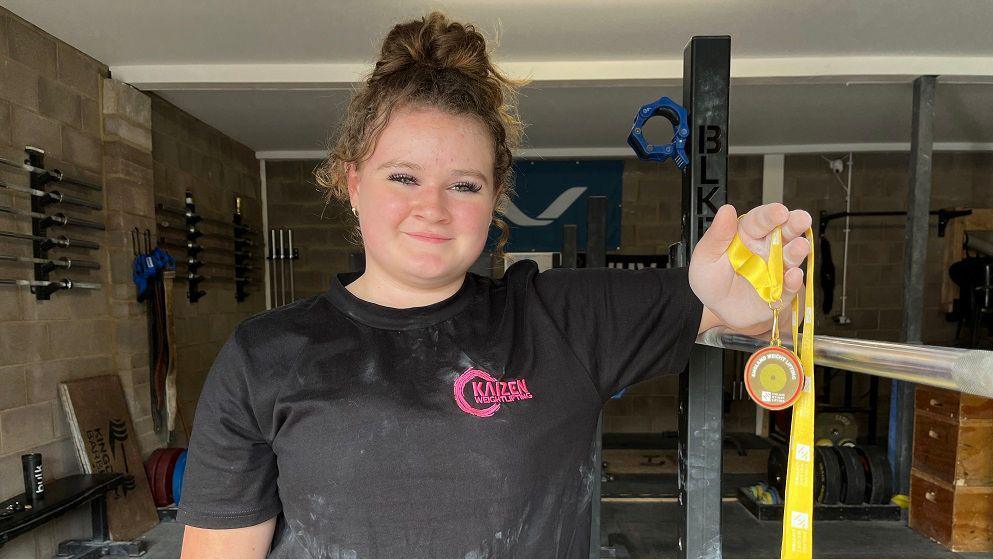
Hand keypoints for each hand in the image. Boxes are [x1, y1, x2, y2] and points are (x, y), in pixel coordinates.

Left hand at [688, 203, 811, 334]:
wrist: (718, 311)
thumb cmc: (712, 280)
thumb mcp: (705, 258)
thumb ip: (716, 236)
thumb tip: (727, 210)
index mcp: (747, 236)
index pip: (760, 221)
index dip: (770, 215)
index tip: (779, 211)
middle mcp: (766, 249)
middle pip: (783, 233)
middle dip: (794, 225)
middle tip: (802, 219)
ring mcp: (776, 270)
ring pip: (790, 257)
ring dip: (797, 251)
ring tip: (800, 246)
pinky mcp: (781, 293)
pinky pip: (789, 287)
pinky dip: (793, 282)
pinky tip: (793, 275)